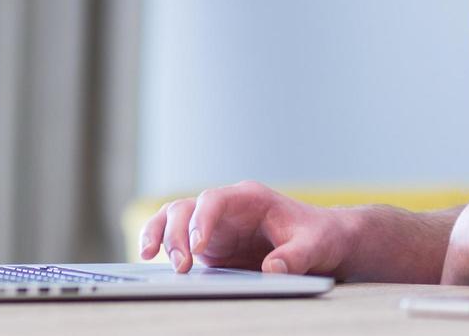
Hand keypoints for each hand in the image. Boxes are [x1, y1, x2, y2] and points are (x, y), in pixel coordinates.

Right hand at [137, 180, 355, 276]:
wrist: (321, 241)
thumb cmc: (318, 236)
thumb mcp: (314, 246)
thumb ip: (295, 257)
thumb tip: (272, 270)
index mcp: (248, 198)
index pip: (214, 200)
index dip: (201, 220)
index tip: (197, 246)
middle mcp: (225, 207)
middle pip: (187, 208)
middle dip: (176, 233)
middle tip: (181, 266)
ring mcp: (214, 224)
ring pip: (173, 216)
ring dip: (159, 233)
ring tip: (147, 255)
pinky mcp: (209, 243)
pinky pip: (175, 237)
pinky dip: (160, 242)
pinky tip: (149, 258)